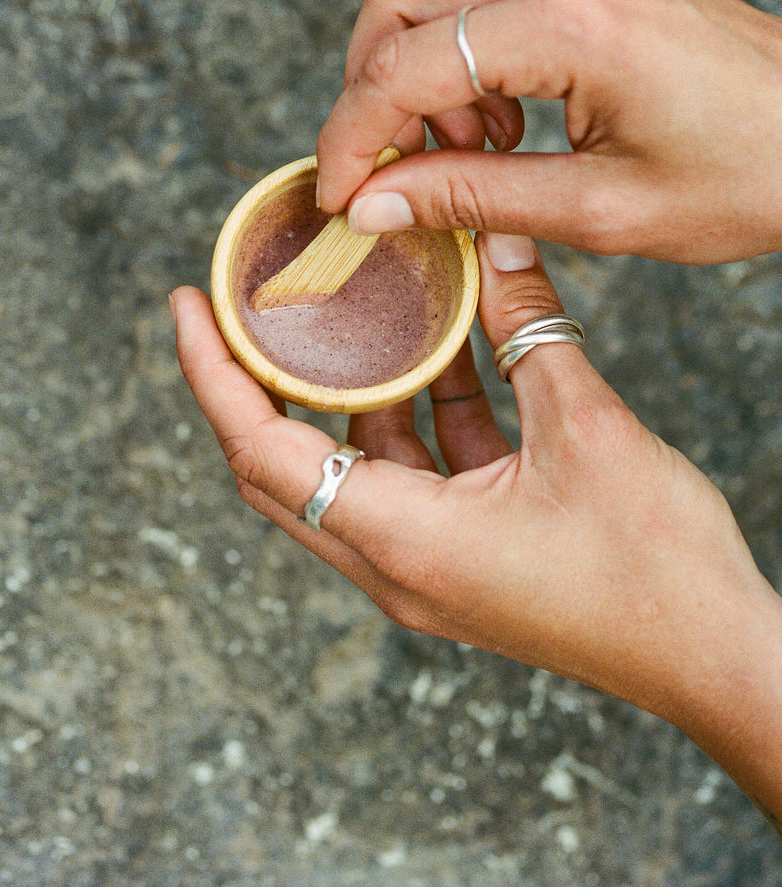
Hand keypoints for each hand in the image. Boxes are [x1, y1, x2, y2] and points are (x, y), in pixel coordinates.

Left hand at [172, 235, 781, 822]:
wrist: (711, 655)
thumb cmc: (656, 567)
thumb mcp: (588, 428)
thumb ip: (530, 330)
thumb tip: (494, 243)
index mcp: (406, 543)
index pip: (265, 452)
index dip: (214, 376)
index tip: (186, 307)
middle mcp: (397, 565)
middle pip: (283, 466)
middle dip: (255, 382)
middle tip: (241, 306)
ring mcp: (426, 567)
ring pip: (348, 469)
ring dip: (347, 394)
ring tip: (348, 314)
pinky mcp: (459, 558)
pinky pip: (409, 477)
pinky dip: (411, 415)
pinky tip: (439, 352)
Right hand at [315, 0, 781, 262]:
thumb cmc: (750, 178)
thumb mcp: (604, 211)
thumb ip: (473, 199)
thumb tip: (375, 204)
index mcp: (574, 22)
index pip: (407, 63)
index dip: (352, 135)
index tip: (340, 196)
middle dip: (371, 81)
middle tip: (400, 163)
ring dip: (422, 68)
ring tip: (478, 151)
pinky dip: (468, 53)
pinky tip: (511, 121)